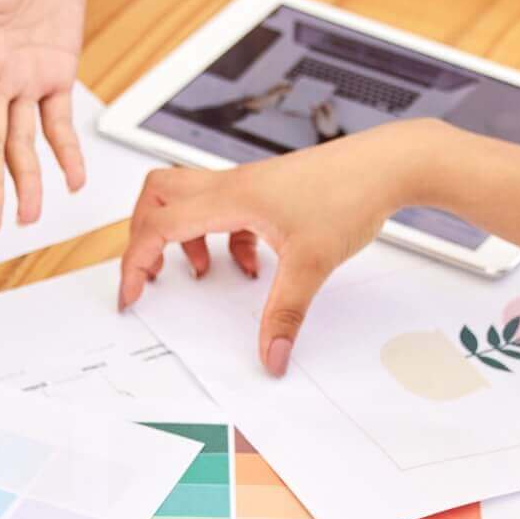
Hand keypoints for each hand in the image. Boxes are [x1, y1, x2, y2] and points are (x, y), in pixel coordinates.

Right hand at [119, 123, 426, 375]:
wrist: (388, 165)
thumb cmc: (350, 194)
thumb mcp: (313, 265)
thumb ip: (285, 314)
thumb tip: (269, 353)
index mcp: (230, 198)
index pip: (159, 225)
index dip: (136, 261)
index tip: (132, 293)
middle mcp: (231, 185)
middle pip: (158, 195)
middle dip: (144, 235)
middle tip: (150, 273)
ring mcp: (249, 184)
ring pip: (189, 199)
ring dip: (183, 237)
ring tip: (203, 273)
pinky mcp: (267, 190)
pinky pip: (223, 209)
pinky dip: (221, 237)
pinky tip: (251, 264)